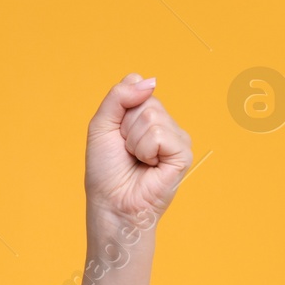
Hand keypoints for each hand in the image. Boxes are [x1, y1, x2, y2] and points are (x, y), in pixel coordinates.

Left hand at [84, 73, 193, 229]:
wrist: (111, 202)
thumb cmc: (105, 169)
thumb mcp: (101, 125)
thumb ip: (118, 96)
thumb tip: (150, 81)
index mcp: (146, 115)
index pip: (137, 86)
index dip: (119, 110)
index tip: (115, 133)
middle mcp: (164, 124)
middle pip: (145, 101)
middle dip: (126, 127)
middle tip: (126, 150)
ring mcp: (176, 137)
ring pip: (152, 116)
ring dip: (133, 141)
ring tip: (136, 160)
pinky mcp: (183, 153)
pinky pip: (160, 134)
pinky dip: (145, 150)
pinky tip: (148, 166)